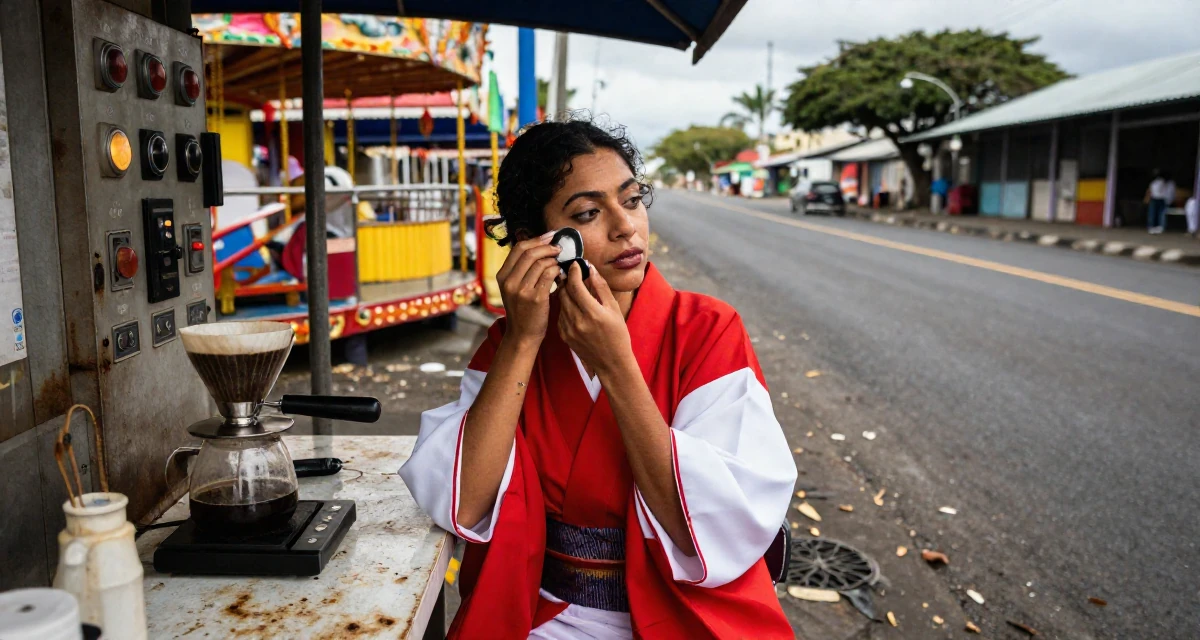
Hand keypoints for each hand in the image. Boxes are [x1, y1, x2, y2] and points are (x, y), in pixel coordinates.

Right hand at [496, 232, 560, 344]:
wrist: (522, 335)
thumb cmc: (522, 310)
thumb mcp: (513, 288)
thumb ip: (521, 269)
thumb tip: (538, 246)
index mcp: (502, 276)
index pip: (519, 248)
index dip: (536, 239)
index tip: (549, 237)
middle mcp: (509, 282)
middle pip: (530, 252)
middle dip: (547, 246)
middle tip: (559, 247)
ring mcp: (521, 290)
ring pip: (541, 263)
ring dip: (554, 260)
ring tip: (560, 262)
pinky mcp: (535, 298)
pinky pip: (549, 275)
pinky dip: (557, 270)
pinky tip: (560, 273)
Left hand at [557, 261, 632, 376]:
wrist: (612, 362)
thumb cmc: (618, 335)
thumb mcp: (614, 309)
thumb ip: (601, 288)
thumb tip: (592, 270)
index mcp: (592, 313)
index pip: (575, 286)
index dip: (573, 272)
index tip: (575, 264)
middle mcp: (577, 321)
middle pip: (564, 293)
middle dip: (567, 280)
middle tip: (572, 273)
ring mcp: (569, 330)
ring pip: (561, 303)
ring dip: (565, 293)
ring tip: (574, 289)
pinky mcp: (564, 336)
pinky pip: (560, 315)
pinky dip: (565, 307)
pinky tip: (574, 306)